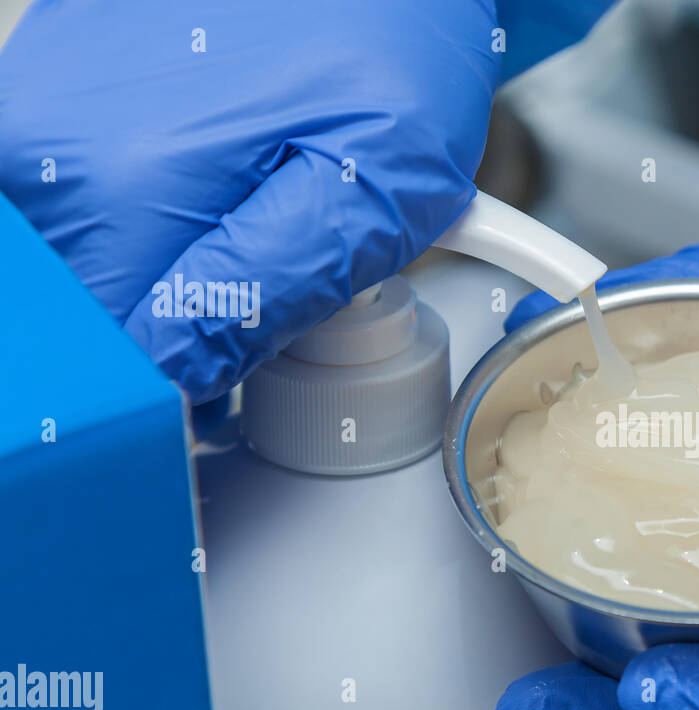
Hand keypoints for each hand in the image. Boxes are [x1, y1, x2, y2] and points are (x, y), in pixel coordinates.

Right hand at [0, 0, 496, 402]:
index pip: (114, 366)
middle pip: (91, 321)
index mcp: (120, 185)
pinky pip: (83, 217)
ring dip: (160, 283)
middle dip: (171, 336)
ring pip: (88, 275)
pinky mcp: (50, 102)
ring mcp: (37, 116)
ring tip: (242, 224)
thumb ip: (261, 296)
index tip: (226, 391)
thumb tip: (173, 380)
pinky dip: (144, 232)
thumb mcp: (371, 192)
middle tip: (260, 284)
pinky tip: (210, 194)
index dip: (175, 400)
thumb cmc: (385, 45)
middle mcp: (48, 149)